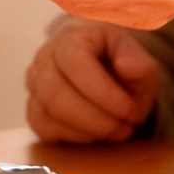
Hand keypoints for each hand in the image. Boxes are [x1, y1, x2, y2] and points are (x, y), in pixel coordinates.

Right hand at [25, 19, 158, 142]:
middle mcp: (45, 56)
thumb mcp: (140, 61)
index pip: (75, 61)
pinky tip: (96, 134)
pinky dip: (73, 137)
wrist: (105, 69)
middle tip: (125, 128)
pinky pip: (43, 127)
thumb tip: (127, 67)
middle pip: (55, 92)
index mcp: (72, 36)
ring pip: (47, 113)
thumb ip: (140, 64)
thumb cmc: (121, 65)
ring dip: (87, 130)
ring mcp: (34, 83)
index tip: (129, 110)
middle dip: (95, 118)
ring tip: (117, 131)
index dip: (102, 91)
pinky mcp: (33, 108)